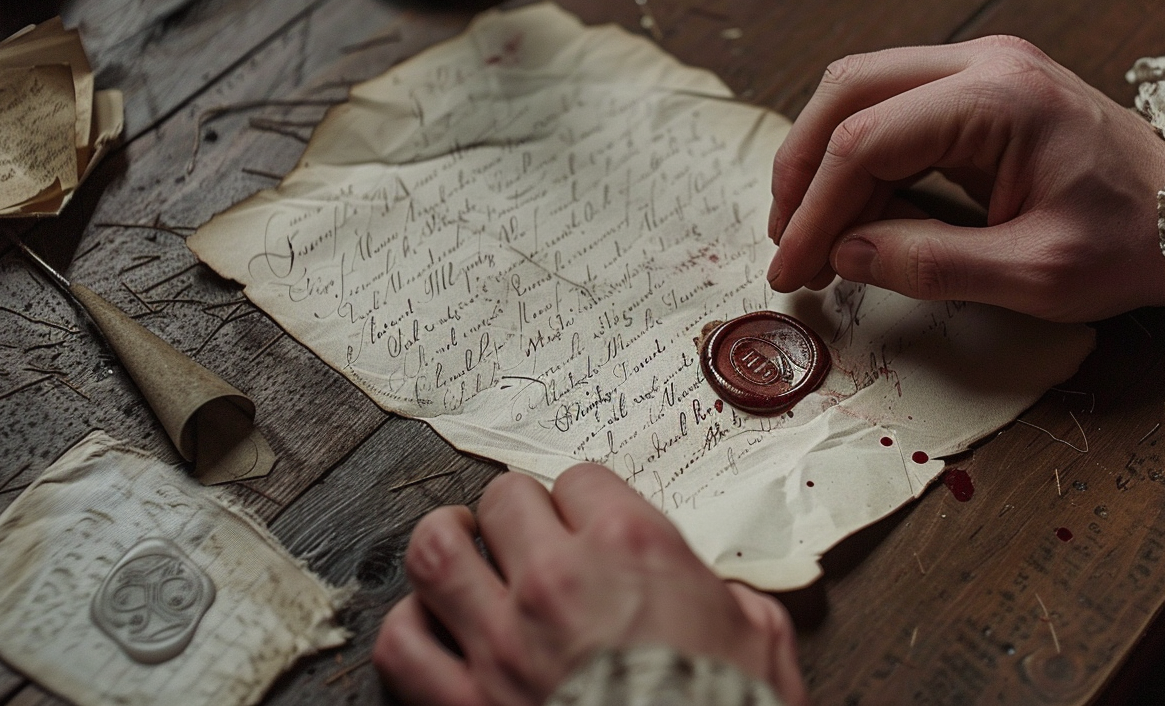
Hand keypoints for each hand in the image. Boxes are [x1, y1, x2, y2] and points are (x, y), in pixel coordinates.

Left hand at [373, 463, 807, 705]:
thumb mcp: (761, 638)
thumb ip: (728, 598)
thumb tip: (718, 597)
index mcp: (632, 549)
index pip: (581, 479)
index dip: (584, 501)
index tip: (586, 520)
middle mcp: (557, 579)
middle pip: (504, 499)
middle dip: (516, 511)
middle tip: (526, 532)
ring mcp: (501, 640)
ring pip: (435, 552)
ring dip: (446, 544)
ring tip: (460, 548)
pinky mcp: (465, 701)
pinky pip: (404, 645)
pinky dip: (411, 629)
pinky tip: (433, 627)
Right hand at [765, 37, 1164, 321]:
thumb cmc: (1132, 244)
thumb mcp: (1036, 274)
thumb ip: (931, 266)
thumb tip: (843, 254)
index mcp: (999, 100)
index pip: (866, 141)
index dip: (814, 209)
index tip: (792, 267)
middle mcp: (984, 64)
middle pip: (849, 92)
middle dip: (802, 169)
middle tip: (786, 240)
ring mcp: (982, 68)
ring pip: (862, 92)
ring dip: (824, 161)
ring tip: (813, 235)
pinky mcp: (981, 89)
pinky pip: (895, 108)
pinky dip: (861, 160)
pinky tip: (858, 216)